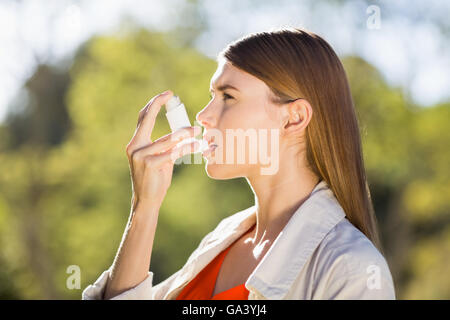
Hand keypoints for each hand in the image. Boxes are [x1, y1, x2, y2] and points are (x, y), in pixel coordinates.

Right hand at [125, 90, 200, 209]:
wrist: (147, 200)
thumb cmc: (155, 178)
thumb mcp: (161, 158)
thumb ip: (167, 145)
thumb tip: (183, 133)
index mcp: (136, 143)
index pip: (143, 118)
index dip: (153, 104)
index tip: (166, 94)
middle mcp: (134, 146)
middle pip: (147, 120)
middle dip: (158, 104)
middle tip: (172, 95)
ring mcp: (140, 156)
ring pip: (167, 140)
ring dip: (185, 134)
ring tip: (198, 131)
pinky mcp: (150, 164)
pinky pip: (171, 153)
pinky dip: (185, 148)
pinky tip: (195, 146)